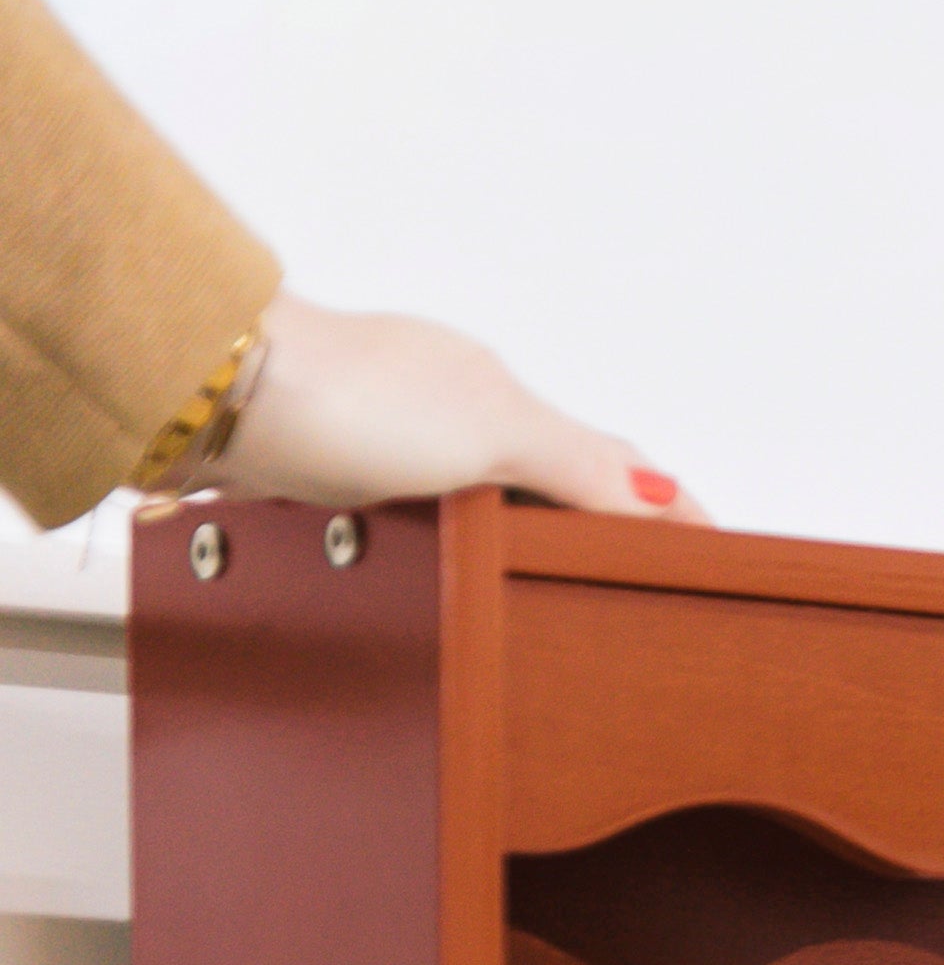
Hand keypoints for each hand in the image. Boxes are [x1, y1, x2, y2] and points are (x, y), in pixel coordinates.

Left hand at [223, 293, 707, 519]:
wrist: (210, 392)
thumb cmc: (343, 396)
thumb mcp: (494, 433)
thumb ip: (582, 467)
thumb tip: (664, 497)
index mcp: (496, 393)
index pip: (607, 460)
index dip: (663, 505)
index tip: (710, 543)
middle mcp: (444, 409)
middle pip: (549, 471)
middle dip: (602, 509)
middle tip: (648, 557)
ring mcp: (386, 437)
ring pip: (484, 489)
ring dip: (526, 523)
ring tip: (564, 572)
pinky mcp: (329, 469)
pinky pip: (419, 507)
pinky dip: (458, 530)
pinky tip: (450, 557)